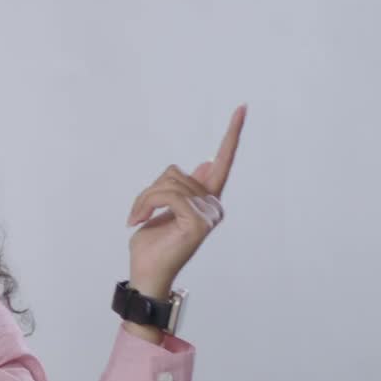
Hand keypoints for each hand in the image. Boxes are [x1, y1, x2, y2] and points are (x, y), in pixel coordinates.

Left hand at [125, 104, 245, 297]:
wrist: (145, 272)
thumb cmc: (151, 244)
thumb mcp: (161, 206)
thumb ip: (181, 185)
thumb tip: (204, 163)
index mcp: (207, 199)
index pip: (223, 162)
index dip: (232, 135)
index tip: (242, 108)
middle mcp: (213, 205)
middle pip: (175, 172)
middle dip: (149, 190)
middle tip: (138, 214)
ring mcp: (209, 213)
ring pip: (169, 182)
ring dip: (145, 199)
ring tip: (139, 219)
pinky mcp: (199, 222)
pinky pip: (169, 195)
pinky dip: (147, 204)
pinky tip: (139, 221)